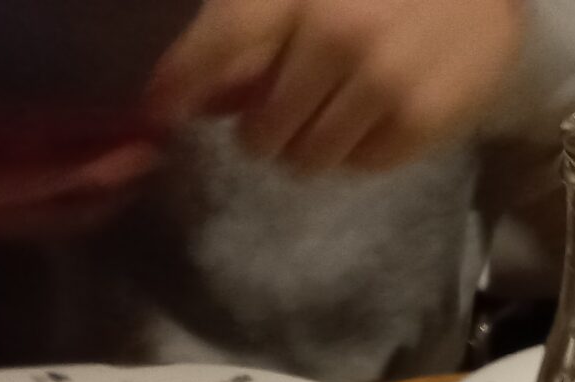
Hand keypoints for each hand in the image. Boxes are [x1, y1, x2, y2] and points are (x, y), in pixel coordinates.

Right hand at [0, 70, 161, 242]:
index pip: (28, 182)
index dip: (85, 167)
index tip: (136, 143)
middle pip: (49, 204)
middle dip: (107, 179)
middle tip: (161, 145)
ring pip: (40, 210)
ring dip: (94, 190)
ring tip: (144, 158)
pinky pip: (17, 204)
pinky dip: (60, 191)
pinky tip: (88, 172)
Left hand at [150, 0, 524, 171]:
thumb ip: (256, 24)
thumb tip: (201, 90)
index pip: (222, 40)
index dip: (179, 83)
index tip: (155, 113)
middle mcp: (336, 32)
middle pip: (261, 126)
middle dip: (262, 129)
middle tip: (284, 112)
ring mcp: (381, 82)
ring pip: (306, 157)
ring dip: (307, 147)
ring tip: (333, 116)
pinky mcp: (419, 120)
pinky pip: (358, 166)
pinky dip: (357, 151)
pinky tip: (376, 117)